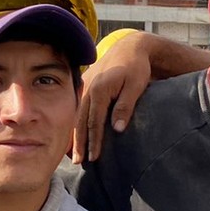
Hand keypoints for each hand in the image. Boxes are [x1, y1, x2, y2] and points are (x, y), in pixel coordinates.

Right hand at [74, 32, 154, 163]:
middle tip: (79, 162)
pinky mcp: (85, 87)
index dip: (94, 141)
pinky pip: (77, 109)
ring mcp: (84, 87)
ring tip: (73, 154)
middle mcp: (87, 89)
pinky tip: (73, 135)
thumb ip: (125, 106)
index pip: (94, 122)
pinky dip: (74, 123)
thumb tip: (117, 129)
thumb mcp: (135, 86)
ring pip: (76, 116)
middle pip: (80, 121)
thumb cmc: (136, 68)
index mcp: (99, 90)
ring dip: (74, 135)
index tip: (94, 158)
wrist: (130, 48)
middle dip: (79, 143)